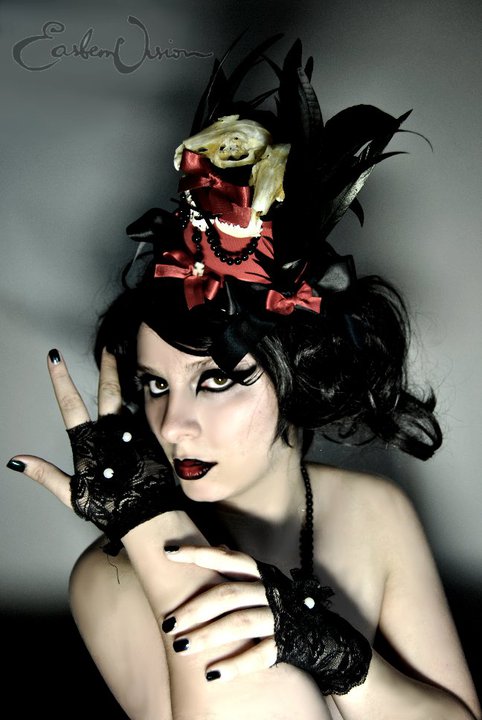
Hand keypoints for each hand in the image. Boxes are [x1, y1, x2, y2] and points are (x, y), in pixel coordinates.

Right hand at [7, 348, 179, 553]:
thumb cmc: (110, 508)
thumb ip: (45, 475)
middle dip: (106, 366)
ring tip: (126, 362)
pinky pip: (145, 414)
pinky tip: (144, 391)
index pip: (69, 405)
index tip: (54, 357)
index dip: (60, 380)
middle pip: (107, 391)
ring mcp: (133, 433)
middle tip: (108, 347)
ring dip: (126, 380)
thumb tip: (17, 461)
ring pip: (129, 400)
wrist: (148, 516)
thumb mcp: (72, 494)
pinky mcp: (151, 437)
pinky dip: (142, 400)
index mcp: (88, 443)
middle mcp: (111, 433)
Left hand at [161, 545, 277, 680]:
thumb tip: (217, 547)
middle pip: (227, 595)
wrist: (322, 633)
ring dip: (208, 636)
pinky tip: (212, 674)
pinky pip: (260, 655)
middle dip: (194, 609)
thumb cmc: (281, 602)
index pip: (227, 559)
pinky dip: (235, 665)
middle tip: (168, 624)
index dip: (199, 554)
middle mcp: (270, 591)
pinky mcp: (286, 643)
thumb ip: (239, 567)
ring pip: (240, 623)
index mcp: (260, 573)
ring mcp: (278, 617)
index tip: (170, 554)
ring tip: (181, 648)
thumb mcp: (262, 580)